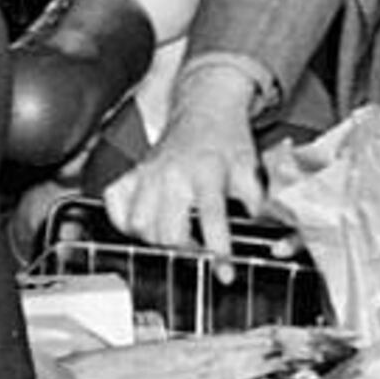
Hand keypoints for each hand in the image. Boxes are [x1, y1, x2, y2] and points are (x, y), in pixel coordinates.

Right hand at [104, 74, 262, 257]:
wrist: (205, 105)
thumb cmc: (227, 137)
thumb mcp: (250, 167)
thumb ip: (257, 202)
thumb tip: (263, 229)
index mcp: (206, 171)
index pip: (211, 218)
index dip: (218, 251)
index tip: (224, 273)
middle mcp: (173, 173)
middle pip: (169, 231)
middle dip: (186, 250)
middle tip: (199, 250)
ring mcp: (149, 172)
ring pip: (141, 225)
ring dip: (157, 239)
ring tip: (175, 236)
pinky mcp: (134, 171)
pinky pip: (116, 206)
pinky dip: (125, 222)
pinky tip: (142, 224)